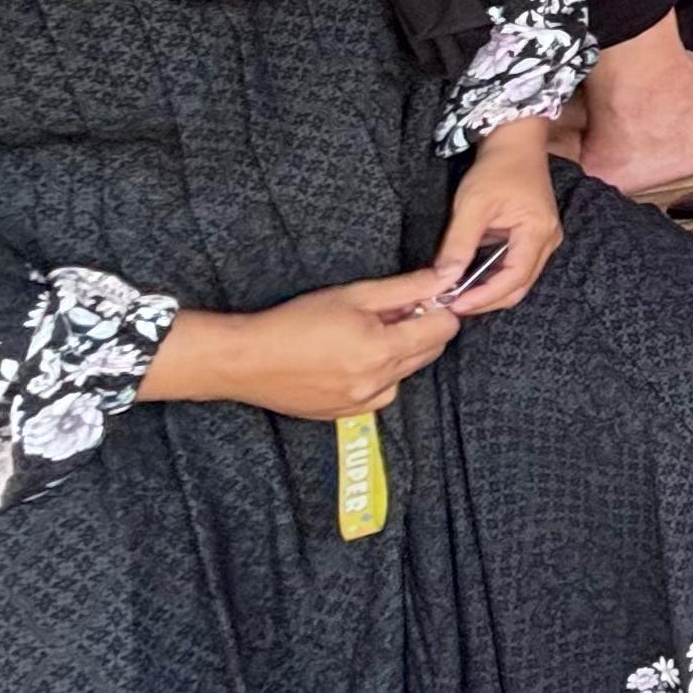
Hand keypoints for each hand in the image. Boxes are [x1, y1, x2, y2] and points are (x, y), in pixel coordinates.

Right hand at [141, 276, 461, 420]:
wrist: (247, 360)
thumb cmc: (294, 322)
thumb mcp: (353, 295)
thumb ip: (406, 289)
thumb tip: (445, 278)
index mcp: (382, 350)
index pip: (443, 329)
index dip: (439, 309)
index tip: (423, 299)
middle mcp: (378, 382)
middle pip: (429, 352)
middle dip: (421, 329)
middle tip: (390, 313)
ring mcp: (362, 403)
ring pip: (407, 373)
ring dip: (401, 353)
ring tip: (365, 335)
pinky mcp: (346, 414)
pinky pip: (382, 393)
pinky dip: (380, 376)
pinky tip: (354, 359)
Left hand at [427, 118, 561, 318]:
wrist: (516, 143)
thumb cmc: (496, 168)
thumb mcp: (472, 205)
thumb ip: (458, 244)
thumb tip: (443, 279)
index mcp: (538, 232)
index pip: (513, 279)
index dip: (484, 297)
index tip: (454, 304)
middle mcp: (549, 241)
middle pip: (519, 286)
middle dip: (486, 301)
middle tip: (453, 305)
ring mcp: (546, 240)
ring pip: (519, 280)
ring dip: (489, 291)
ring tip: (458, 294)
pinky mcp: (536, 237)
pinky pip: (517, 268)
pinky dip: (494, 278)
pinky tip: (471, 279)